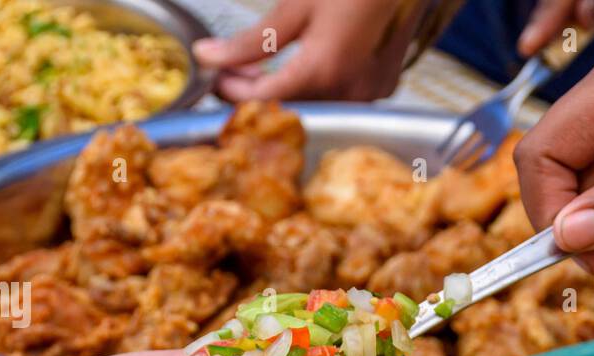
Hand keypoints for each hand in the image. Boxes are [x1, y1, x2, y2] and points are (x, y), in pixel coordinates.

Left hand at [193, 0, 419, 100]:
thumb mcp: (296, 5)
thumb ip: (251, 41)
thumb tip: (210, 56)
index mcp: (323, 70)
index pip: (264, 99)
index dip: (232, 91)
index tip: (214, 77)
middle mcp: (350, 90)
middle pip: (289, 106)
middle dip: (255, 91)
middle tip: (231, 71)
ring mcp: (370, 91)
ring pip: (314, 105)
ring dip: (285, 90)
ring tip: (260, 68)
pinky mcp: (383, 85)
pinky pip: (341, 97)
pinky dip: (315, 86)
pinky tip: (302, 66)